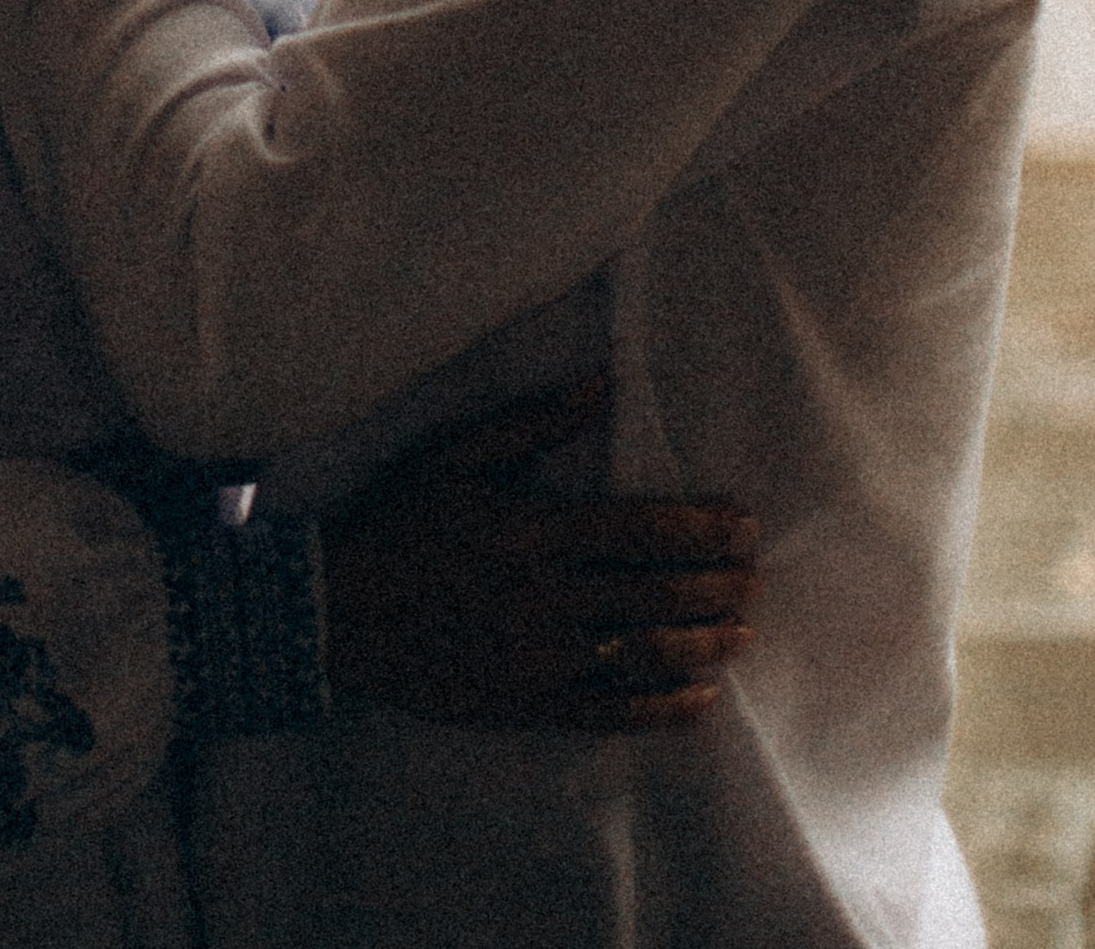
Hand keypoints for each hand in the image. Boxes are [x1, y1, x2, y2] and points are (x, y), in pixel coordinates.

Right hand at [322, 382, 757, 733]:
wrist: (337, 609)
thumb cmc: (399, 522)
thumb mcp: (455, 454)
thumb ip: (533, 422)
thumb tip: (601, 382)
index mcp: (535, 529)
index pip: (644, 530)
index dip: (704, 529)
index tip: (745, 526)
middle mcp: (548, 594)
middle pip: (658, 594)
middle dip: (718, 588)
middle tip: (757, 581)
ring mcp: (541, 655)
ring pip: (645, 654)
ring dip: (704, 645)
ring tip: (742, 635)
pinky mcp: (528, 703)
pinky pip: (611, 712)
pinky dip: (663, 710)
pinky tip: (701, 700)